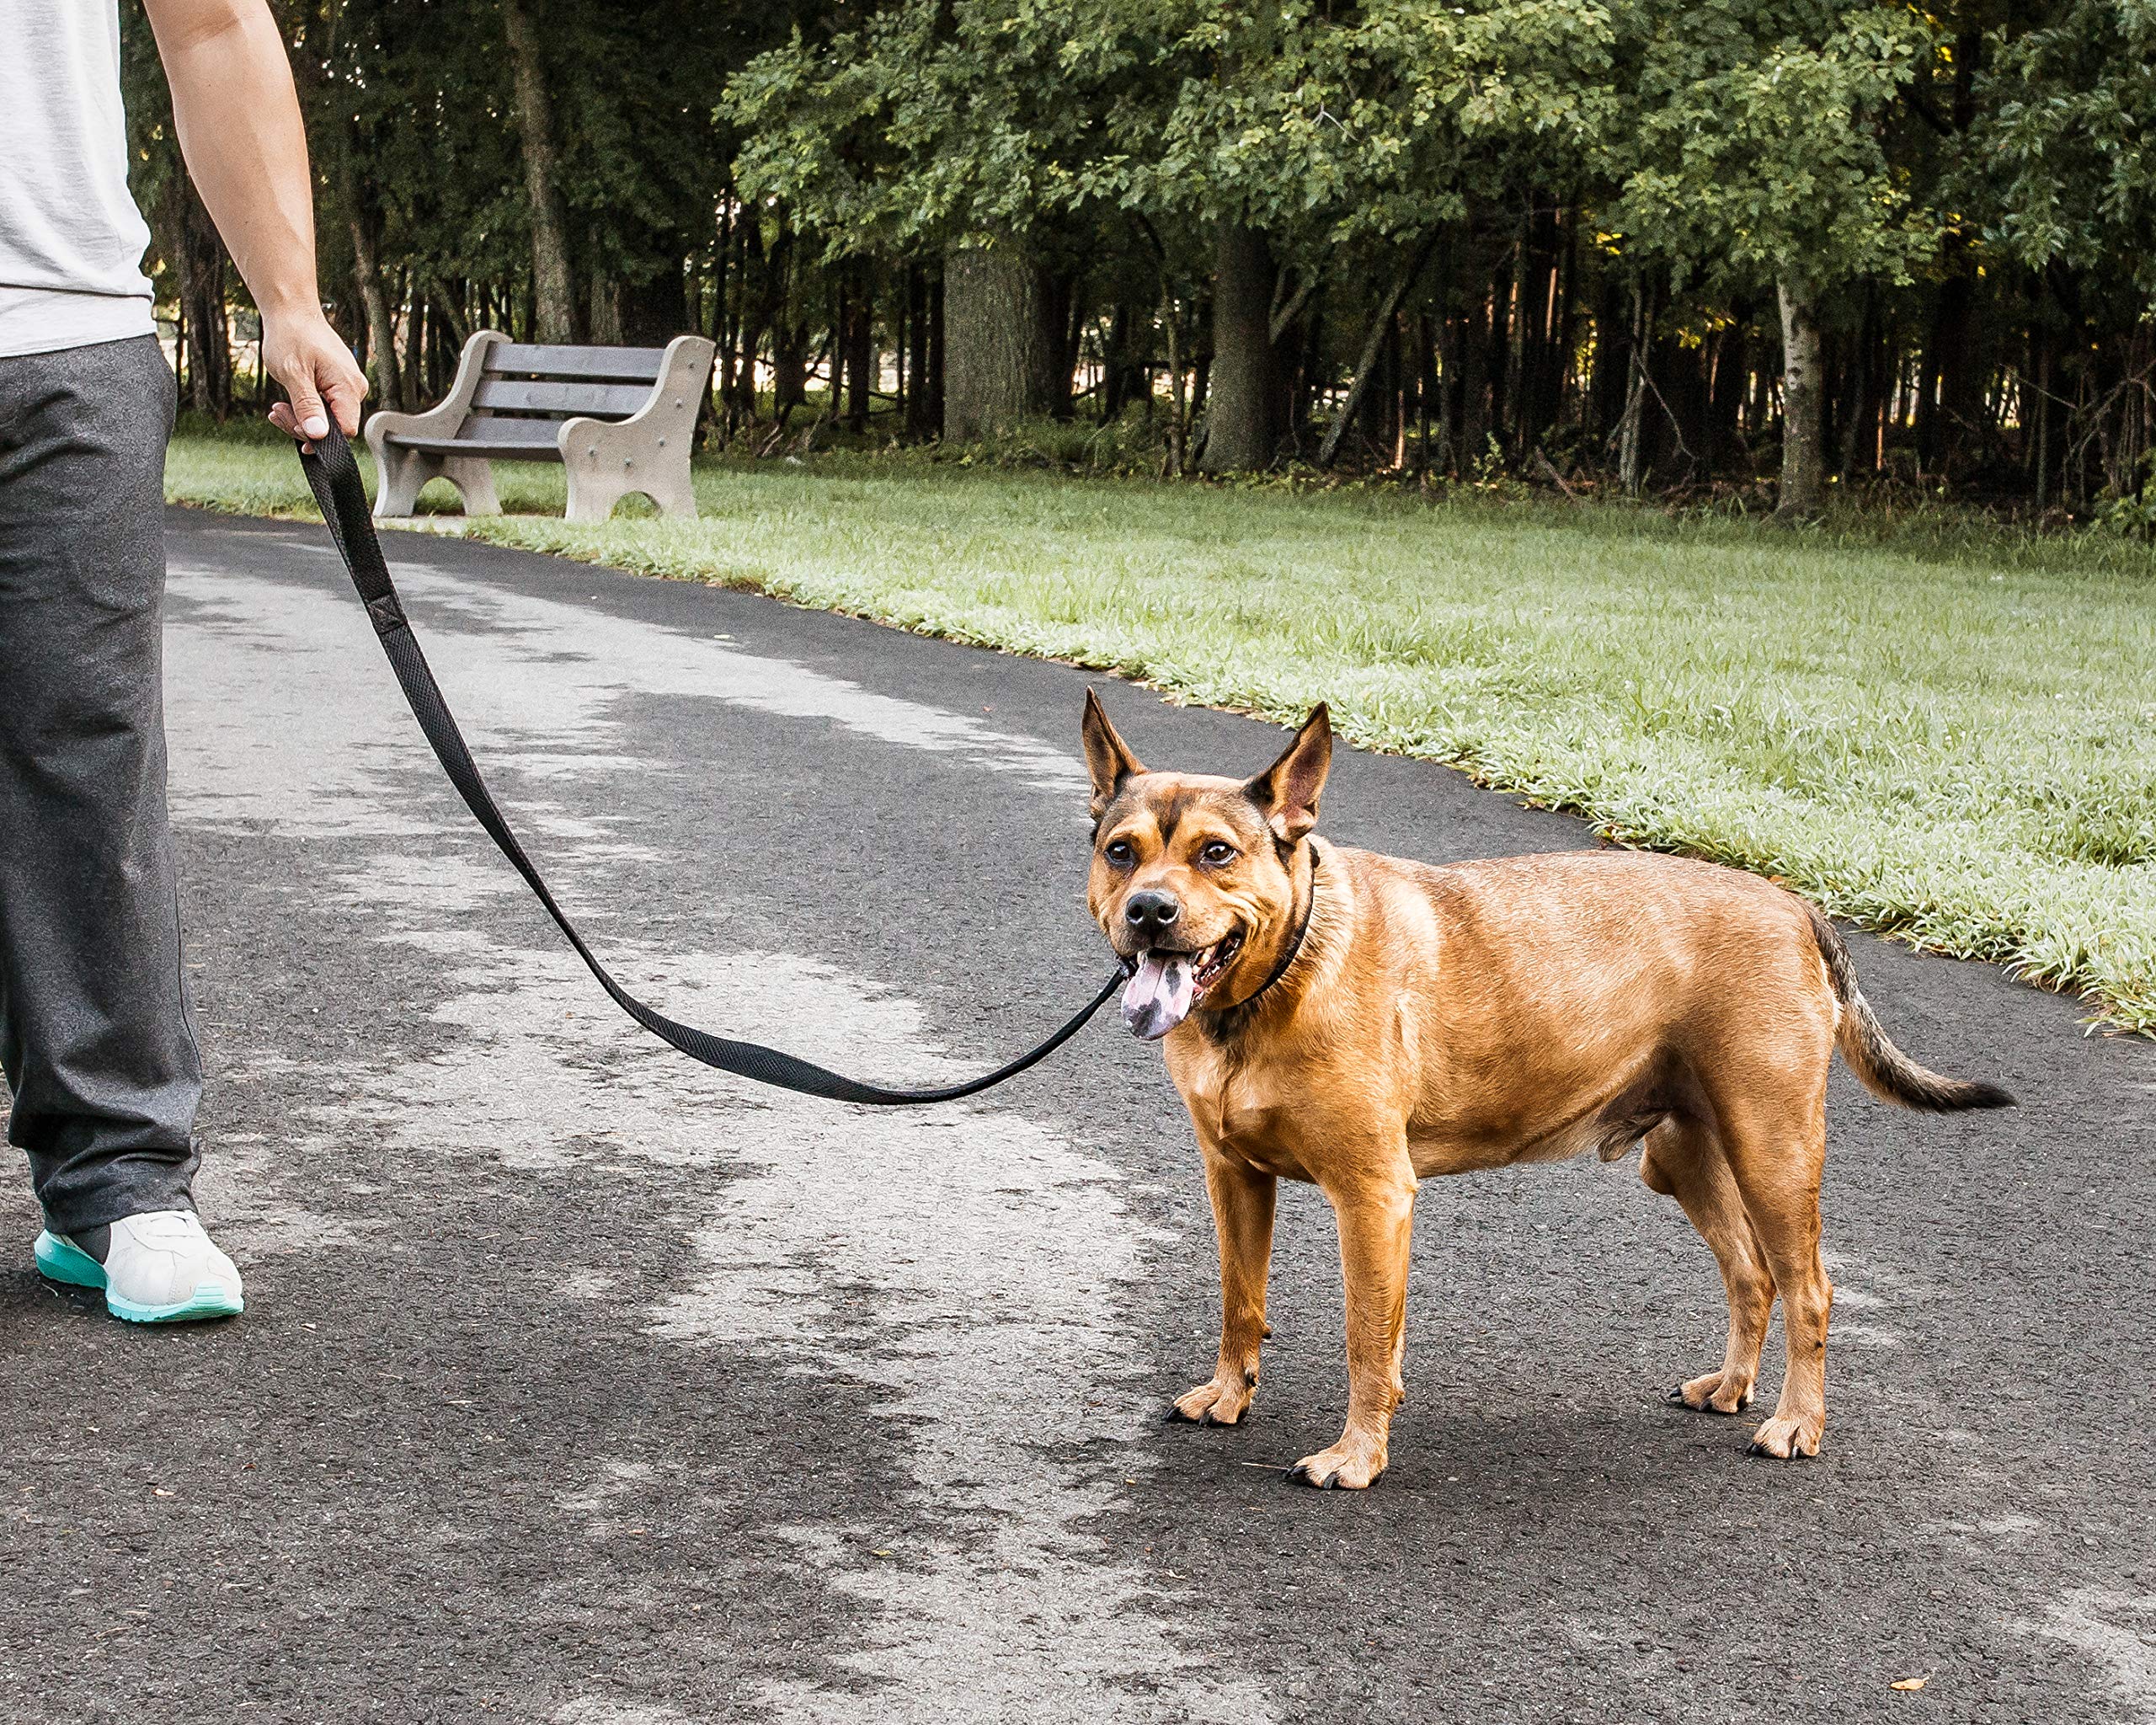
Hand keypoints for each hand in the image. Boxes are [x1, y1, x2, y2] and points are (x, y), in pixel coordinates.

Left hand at [262, 306, 366, 446]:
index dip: (320, 437)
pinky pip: (325, 406)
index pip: (345, 430)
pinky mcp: (338, 384)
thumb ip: (307, 407)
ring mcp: (347, 386)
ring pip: (328, 418)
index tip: (295, 429)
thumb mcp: (293, 374)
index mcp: (348, 386)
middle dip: (304, 426)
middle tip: (278, 413)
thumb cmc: (292, 335)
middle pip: (336, 427)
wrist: (292, 312)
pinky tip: (288, 403)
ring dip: (300, 418)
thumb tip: (318, 435)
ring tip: (279, 407)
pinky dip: (305, 408)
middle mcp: (354, 388)